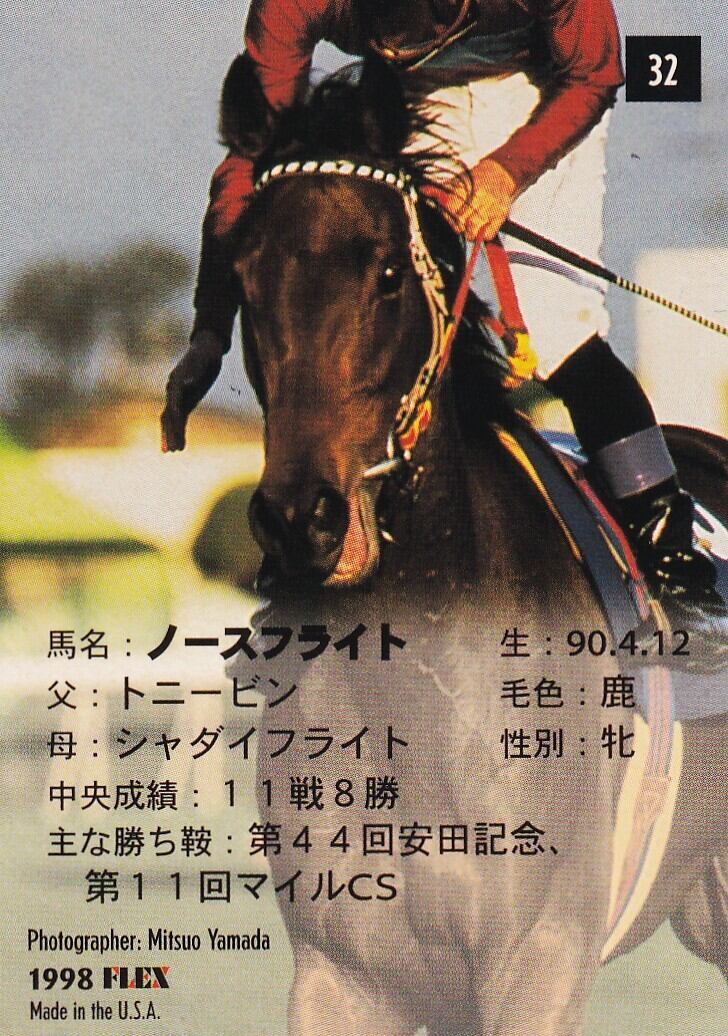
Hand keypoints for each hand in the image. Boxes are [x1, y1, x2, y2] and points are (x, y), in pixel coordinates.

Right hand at [160, 331, 224, 451]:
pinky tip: (178, 445)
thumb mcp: (203, 361)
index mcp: (177, 382)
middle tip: (172, 450)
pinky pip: (178, 419)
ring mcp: (177, 396)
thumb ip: (195, 372)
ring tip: (171, 452)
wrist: (205, 349)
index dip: (174, 419)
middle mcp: (173, 390)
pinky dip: (177, 431)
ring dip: (170, 435)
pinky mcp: (184, 400)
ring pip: (170, 419)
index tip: (175, 431)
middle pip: (169, 414)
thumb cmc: (206, 354)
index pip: (174, 403)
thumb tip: (188, 382)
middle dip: (170, 432)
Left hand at [425, 159, 517, 241]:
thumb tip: (423, 191)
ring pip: (473, 232)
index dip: (447, 217)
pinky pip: (488, 235)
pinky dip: (483, 235)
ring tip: (469, 225)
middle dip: (457, 226)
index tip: (448, 217)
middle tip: (459, 222)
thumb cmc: (477, 180)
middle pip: (460, 224)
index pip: (450, 209)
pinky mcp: (501, 216)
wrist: (501, 173)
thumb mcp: (458, 181)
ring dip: (468, 233)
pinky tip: (481, 227)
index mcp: (466, 189)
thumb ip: (440, 189)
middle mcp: (479, 198)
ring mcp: (490, 208)